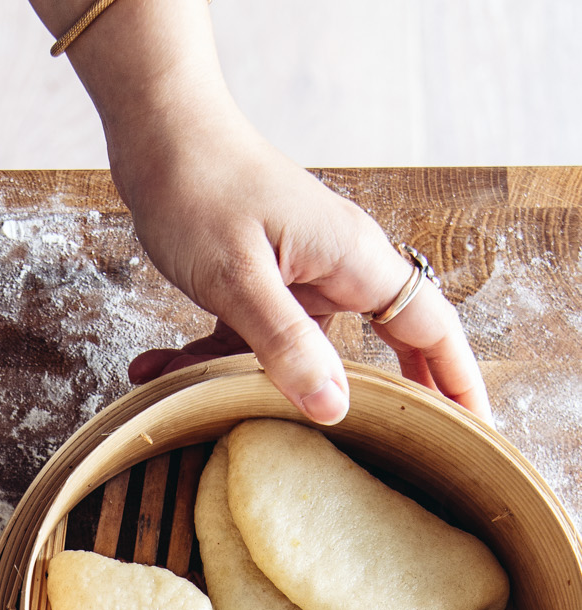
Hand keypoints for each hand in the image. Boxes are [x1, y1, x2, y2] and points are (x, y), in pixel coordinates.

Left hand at [117, 119, 490, 423]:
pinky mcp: (257, 279)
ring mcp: (297, 275)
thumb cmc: (202, 188)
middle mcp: (336, 269)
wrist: (158, 132)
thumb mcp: (239, 279)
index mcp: (354, 261)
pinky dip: (204, 359)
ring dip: (250, 385)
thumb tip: (336, 407)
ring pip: (297, 352)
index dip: (455, 383)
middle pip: (384, 345)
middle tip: (392, 461)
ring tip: (212, 415)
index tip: (470, 432)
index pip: (430, 329)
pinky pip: (244, 336)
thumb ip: (286, 344)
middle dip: (383, 401)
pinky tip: (154, 371)